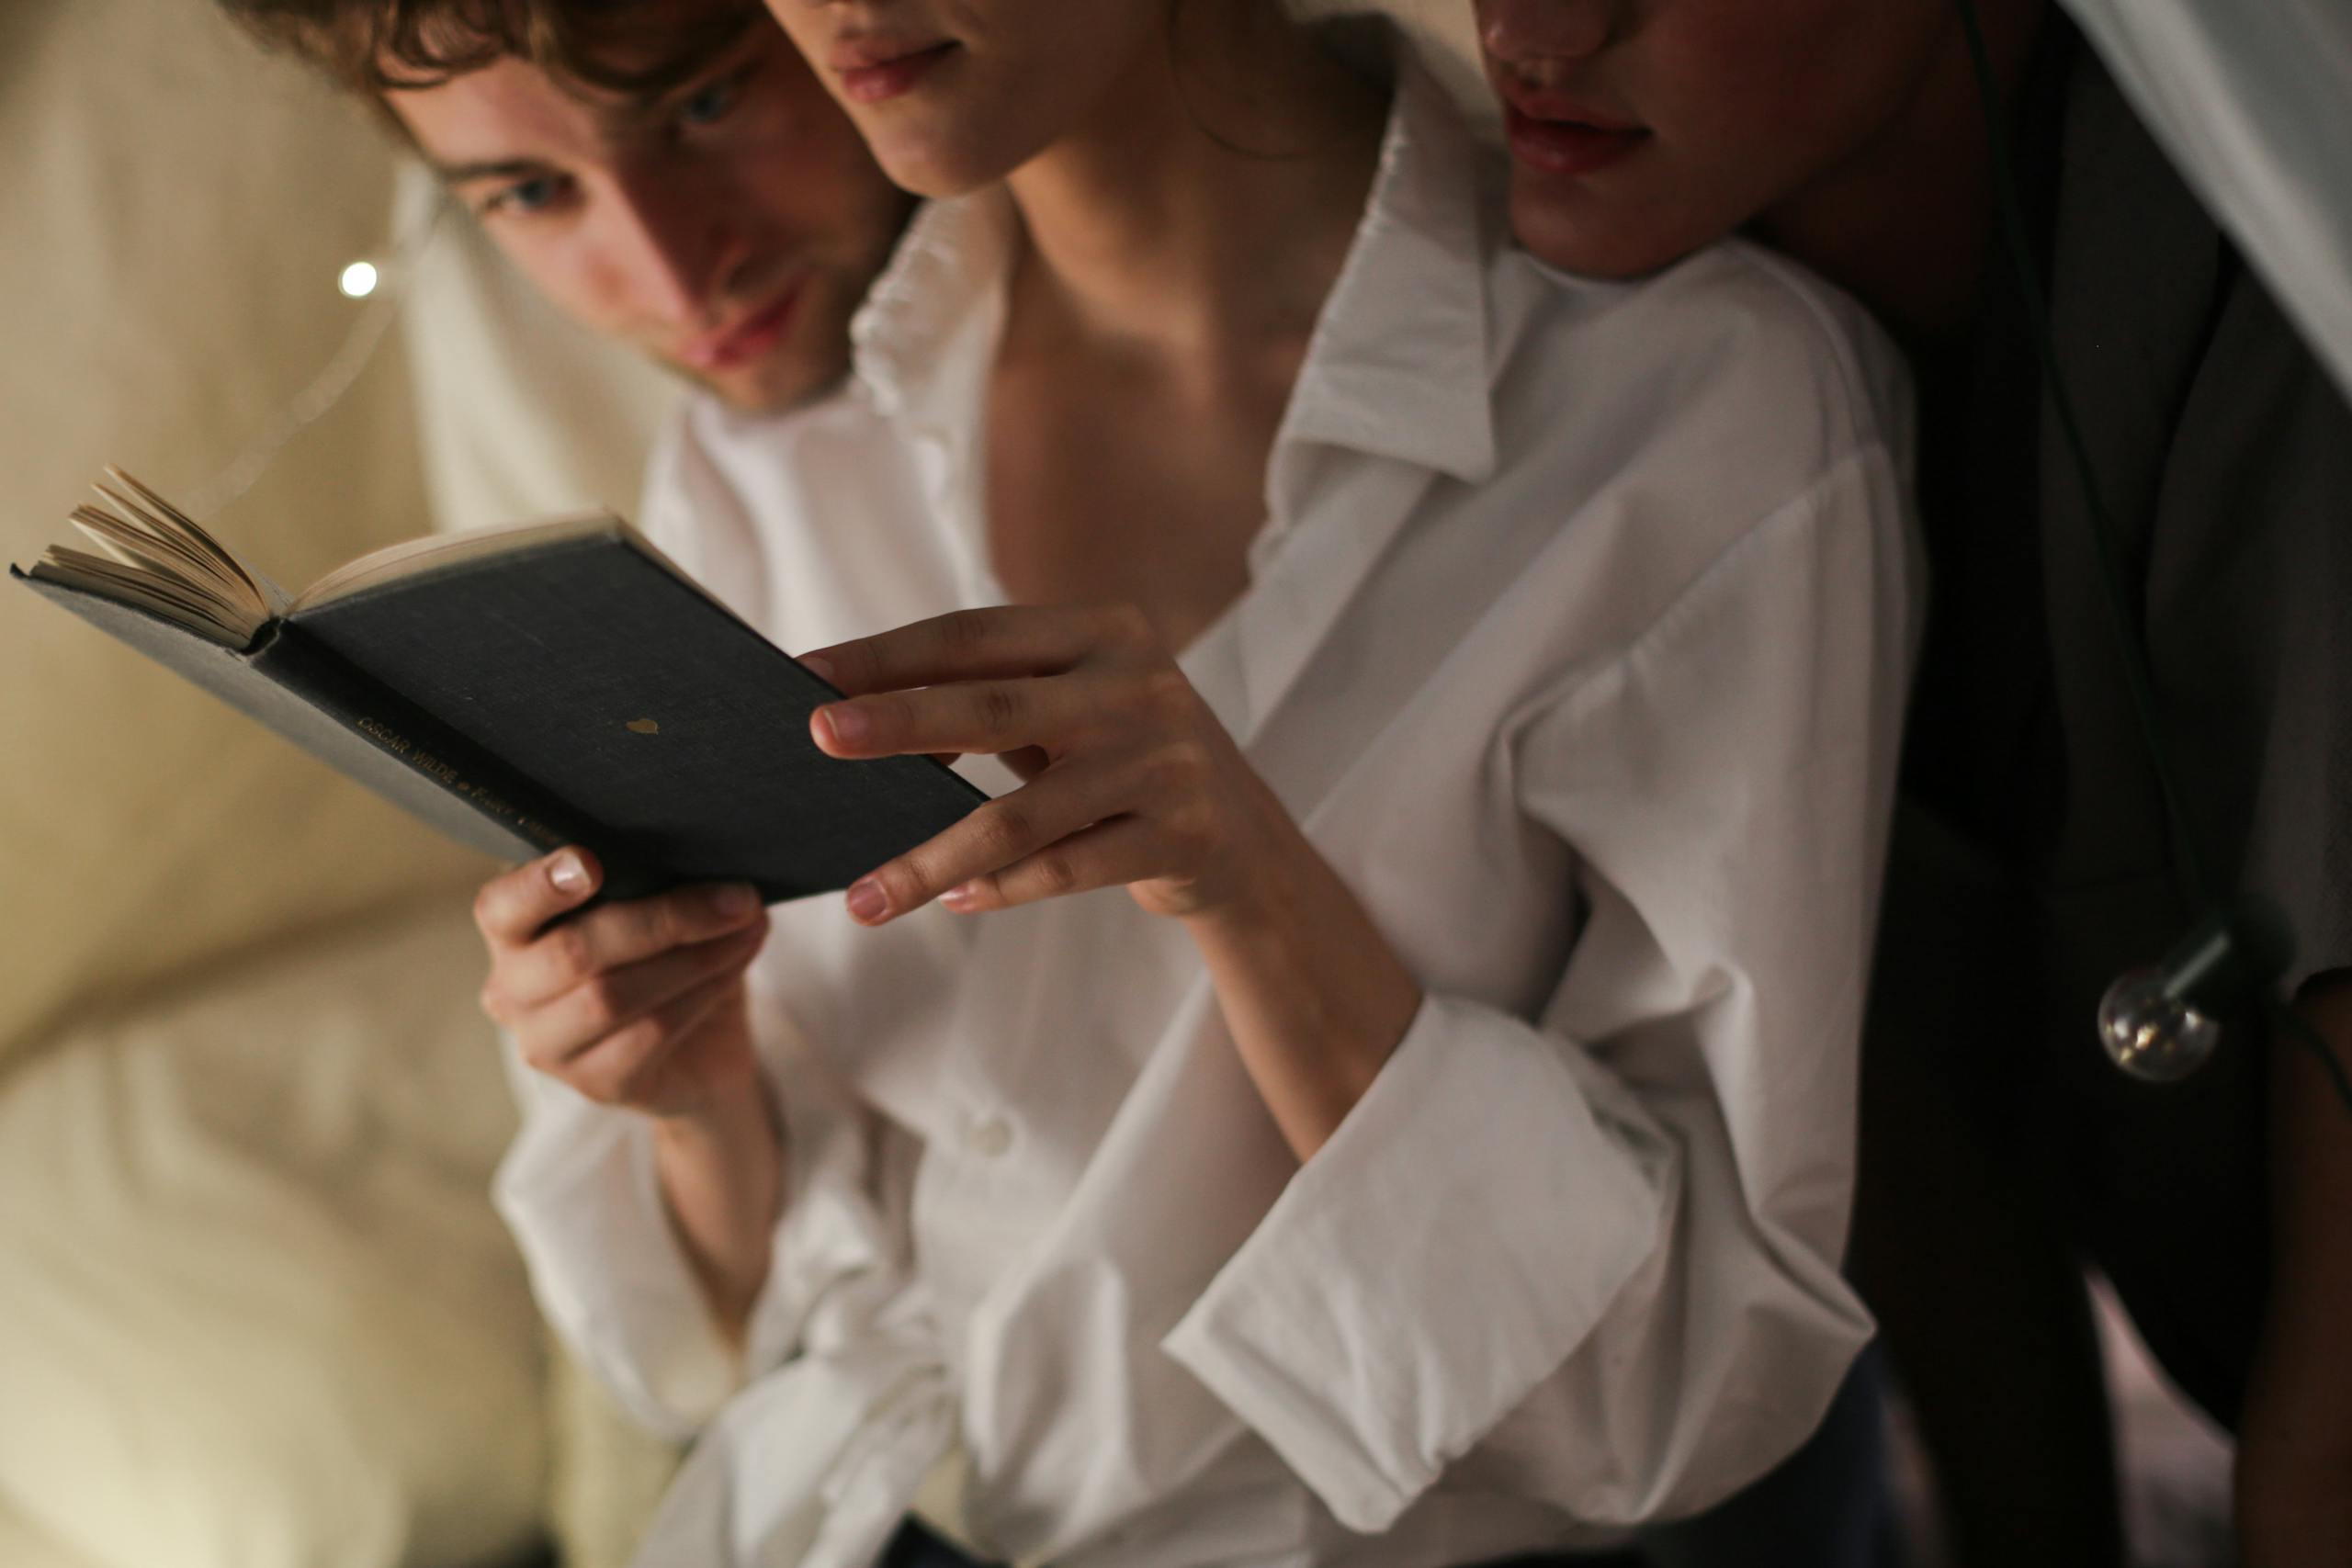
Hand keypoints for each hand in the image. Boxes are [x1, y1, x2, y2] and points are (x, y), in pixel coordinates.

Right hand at [473, 848, 771, 1120]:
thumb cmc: (665, 956)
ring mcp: (548, 1045)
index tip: (590, 863)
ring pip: (612, 996)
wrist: (702, 1047)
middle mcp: (513, 991)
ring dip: (695, 957)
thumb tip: (707, 857)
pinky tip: (736, 965)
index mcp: (513, 932)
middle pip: (574, 951)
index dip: (540, 885)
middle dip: (663, 918)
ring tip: (746, 926)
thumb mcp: (656, 906)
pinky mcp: (596, 1084)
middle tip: (735, 897)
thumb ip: (654, 880)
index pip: (502, 906)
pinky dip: (704, 992)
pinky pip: (650, 1033)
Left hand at [803, 604, 1298, 925]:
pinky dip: (1000, 889)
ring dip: (930, 858)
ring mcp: (1164, 762)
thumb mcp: (1072, 706)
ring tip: (863, 899)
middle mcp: (1139, 685)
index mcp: (1104, 630)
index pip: (976, 636)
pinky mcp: (1181, 835)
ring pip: (1021, 815)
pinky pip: (1066, 869)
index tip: (805, 674)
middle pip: (994, 706)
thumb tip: (855, 716)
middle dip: (898, 720)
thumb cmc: (1122, 759)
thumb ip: (991, 697)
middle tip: (818, 736)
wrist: (1244, 837)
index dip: (888, 655)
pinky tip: (950, 902)